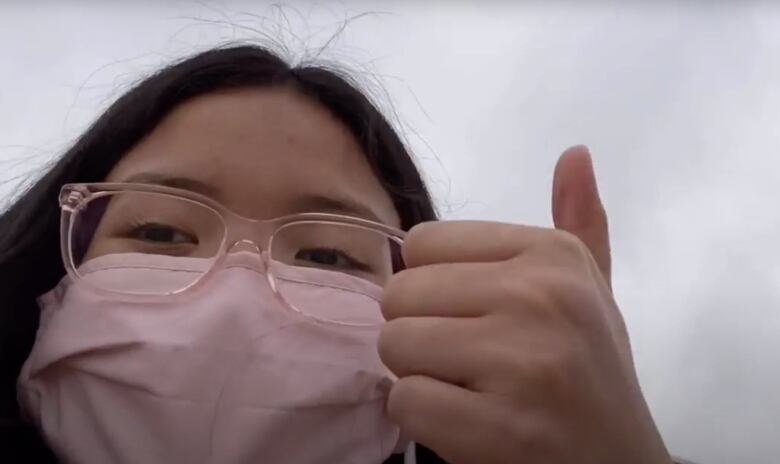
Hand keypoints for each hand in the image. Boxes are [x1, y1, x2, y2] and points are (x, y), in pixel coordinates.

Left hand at [378, 146, 671, 463]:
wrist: (618, 463)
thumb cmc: (591, 372)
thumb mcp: (592, 291)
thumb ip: (578, 223)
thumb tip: (575, 152)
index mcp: (554, 254)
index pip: (423, 243)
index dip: (434, 285)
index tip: (473, 314)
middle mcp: (540, 296)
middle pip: (399, 294)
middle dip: (419, 332)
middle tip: (467, 359)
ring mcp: (522, 362)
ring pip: (395, 346)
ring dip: (419, 375)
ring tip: (469, 388)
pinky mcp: (500, 427)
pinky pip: (404, 403)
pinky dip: (423, 419)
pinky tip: (467, 422)